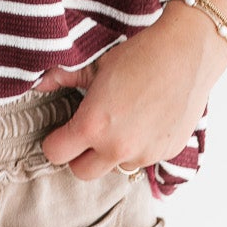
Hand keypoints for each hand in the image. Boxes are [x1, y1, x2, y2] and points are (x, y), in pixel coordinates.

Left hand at [35, 2, 226, 180]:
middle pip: (82, 173)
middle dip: (79, 156)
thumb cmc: (140, 55)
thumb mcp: (97, 65)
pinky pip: (143, 160)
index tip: (61, 132)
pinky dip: (139, 148)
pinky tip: (144, 121)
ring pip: (115, 167)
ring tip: (121, 122)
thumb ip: (64, 78)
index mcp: (93, 126)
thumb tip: (39, 83)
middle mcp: (117, 147)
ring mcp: (144, 154)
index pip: (56, 155)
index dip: (55, 142)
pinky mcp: (167, 153)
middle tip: (87, 133)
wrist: (186, 54)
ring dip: (112, 153)